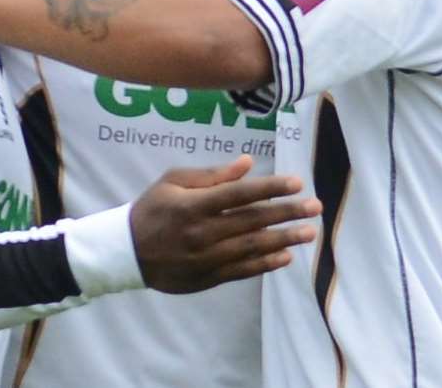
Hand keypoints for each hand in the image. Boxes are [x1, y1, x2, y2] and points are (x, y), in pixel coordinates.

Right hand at [130, 155, 320, 292]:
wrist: (127, 252)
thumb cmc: (153, 209)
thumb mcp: (173, 181)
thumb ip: (211, 175)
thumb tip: (247, 164)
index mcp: (193, 205)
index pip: (240, 194)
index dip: (271, 187)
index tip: (297, 182)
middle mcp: (202, 232)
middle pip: (253, 221)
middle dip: (287, 212)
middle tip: (315, 207)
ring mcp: (206, 258)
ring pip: (252, 247)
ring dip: (284, 239)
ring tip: (309, 232)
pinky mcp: (207, 277)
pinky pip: (242, 270)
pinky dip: (265, 264)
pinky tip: (286, 256)